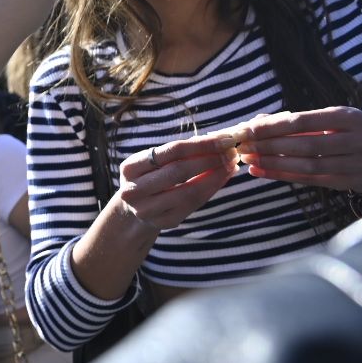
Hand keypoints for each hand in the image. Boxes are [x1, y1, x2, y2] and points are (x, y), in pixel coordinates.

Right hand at [115, 130, 240, 231]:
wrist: (133, 209)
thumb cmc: (150, 177)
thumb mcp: (154, 161)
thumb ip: (180, 151)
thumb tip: (218, 139)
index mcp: (130, 168)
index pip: (171, 151)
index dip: (201, 145)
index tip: (225, 140)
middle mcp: (134, 190)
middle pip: (179, 171)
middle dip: (210, 160)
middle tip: (231, 153)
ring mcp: (148, 209)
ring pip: (189, 191)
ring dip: (215, 177)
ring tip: (230, 165)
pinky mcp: (164, 222)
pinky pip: (194, 205)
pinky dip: (211, 190)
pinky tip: (222, 179)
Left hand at [233, 108, 361, 192]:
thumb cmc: (340, 133)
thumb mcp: (325, 120)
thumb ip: (292, 120)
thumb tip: (254, 122)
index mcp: (348, 117)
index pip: (304, 121)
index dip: (274, 126)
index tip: (248, 129)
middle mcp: (357, 140)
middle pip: (306, 145)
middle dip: (270, 146)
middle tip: (245, 146)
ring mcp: (356, 164)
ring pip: (308, 165)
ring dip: (273, 163)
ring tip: (249, 160)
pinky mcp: (347, 182)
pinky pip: (309, 180)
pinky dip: (281, 176)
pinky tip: (259, 172)